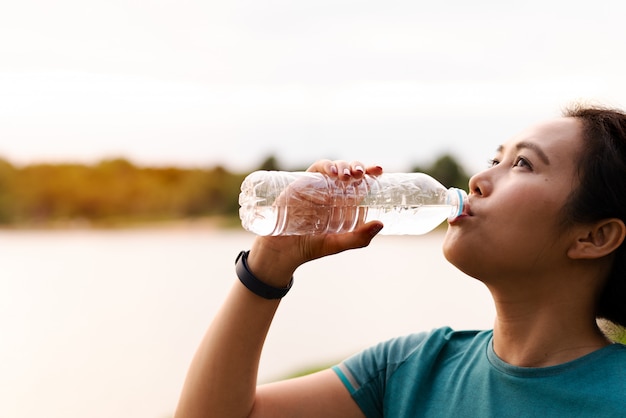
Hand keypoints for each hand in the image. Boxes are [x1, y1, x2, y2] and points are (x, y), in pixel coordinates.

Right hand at [247, 160, 383, 285]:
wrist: (282, 251)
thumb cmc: (310, 247)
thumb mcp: (337, 244)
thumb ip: (358, 238)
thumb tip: (380, 223)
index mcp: (344, 202)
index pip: (360, 182)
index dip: (370, 172)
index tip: (379, 169)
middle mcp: (332, 191)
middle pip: (349, 171)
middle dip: (357, 167)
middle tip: (361, 173)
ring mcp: (317, 186)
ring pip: (334, 167)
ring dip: (343, 165)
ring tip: (348, 175)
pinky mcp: (302, 184)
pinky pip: (315, 169)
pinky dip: (325, 166)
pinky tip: (332, 172)